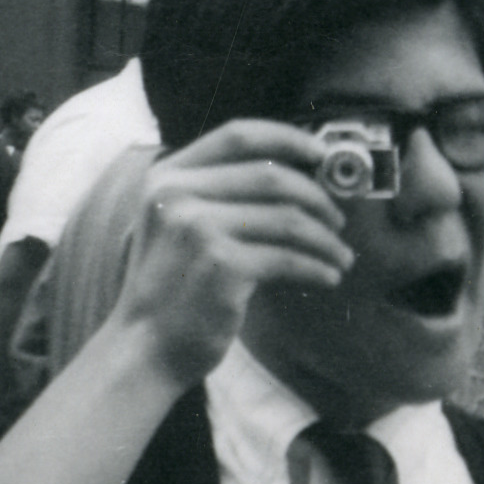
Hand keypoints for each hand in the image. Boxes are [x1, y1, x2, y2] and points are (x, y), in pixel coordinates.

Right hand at [106, 120, 352, 389]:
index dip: (287, 139)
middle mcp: (178, 195)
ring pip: (288, 218)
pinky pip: (288, 257)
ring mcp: (198, 229)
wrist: (143, 348)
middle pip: (271, 176)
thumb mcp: (174, 224)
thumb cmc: (171, 288)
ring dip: (325, 238)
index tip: (321, 153)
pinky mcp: (221, 266)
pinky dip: (317, 266)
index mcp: (166, 177)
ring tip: (340, 255)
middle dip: (317, 197)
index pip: (237, 135)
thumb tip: (299, 177)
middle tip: (338, 220)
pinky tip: (328, 276)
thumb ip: (216, 194)